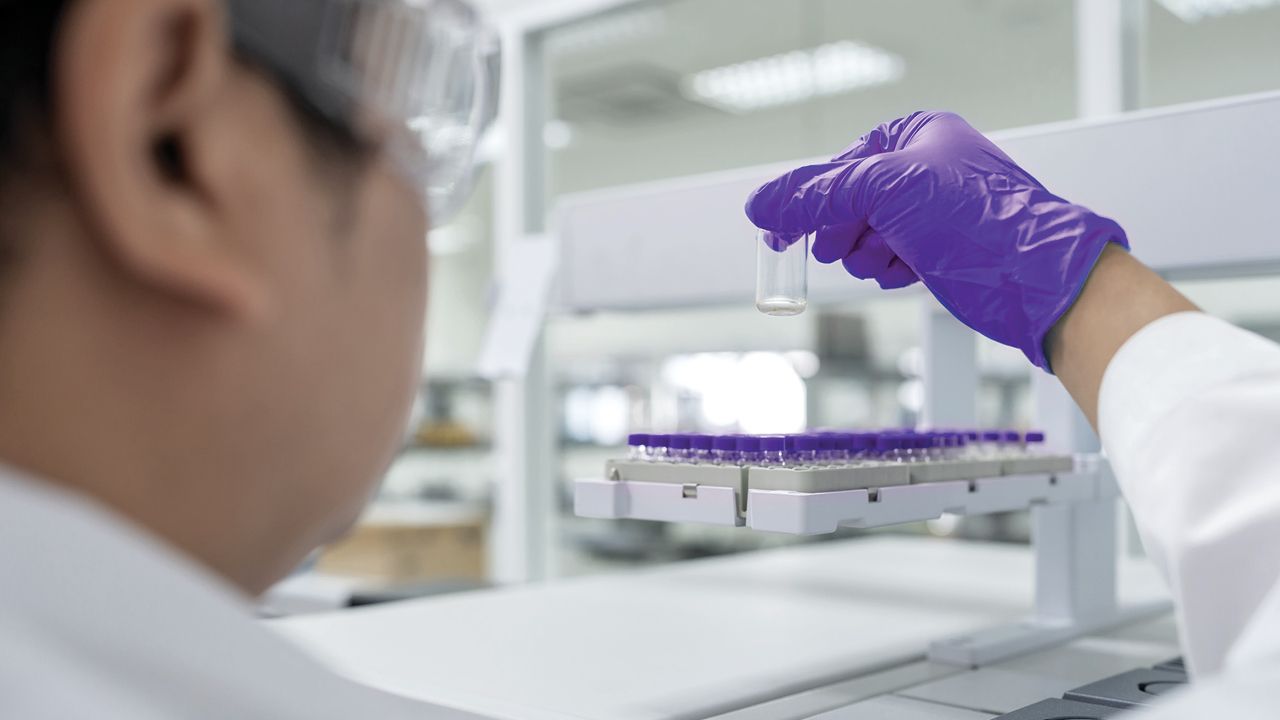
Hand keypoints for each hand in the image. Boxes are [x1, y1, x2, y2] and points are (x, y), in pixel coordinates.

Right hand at [745, 111, 1128, 369]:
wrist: (1031, 277)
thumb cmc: (979, 219)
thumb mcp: (885, 191)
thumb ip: (818, 196)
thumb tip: (763, 206)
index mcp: (916, 134)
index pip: (839, 164)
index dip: (808, 198)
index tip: (776, 229)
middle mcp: (924, 169)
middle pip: (846, 203)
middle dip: (843, 229)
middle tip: (841, 245)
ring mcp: (930, 212)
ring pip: (863, 236)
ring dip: (866, 254)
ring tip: (890, 256)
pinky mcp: (936, 250)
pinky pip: (886, 259)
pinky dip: (887, 269)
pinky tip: (907, 270)